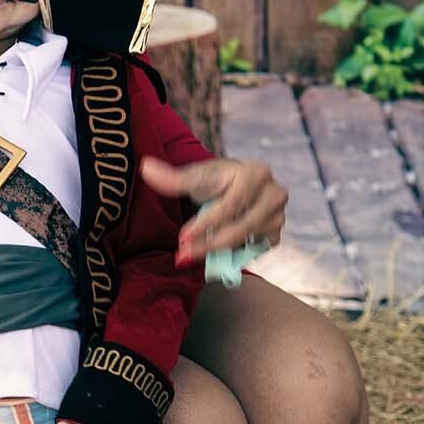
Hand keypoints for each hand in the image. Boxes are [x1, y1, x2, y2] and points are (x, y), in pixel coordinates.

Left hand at [139, 155, 286, 261]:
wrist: (235, 186)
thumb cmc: (214, 181)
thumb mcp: (195, 177)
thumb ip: (172, 178)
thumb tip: (145, 168)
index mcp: (256, 173)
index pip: (229, 206)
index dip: (204, 224)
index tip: (182, 238)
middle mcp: (275, 193)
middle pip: (240, 227)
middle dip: (209, 243)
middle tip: (183, 254)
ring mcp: (279, 215)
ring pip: (246, 241)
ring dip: (217, 251)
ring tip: (192, 253)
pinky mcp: (276, 234)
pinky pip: (254, 251)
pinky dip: (234, 255)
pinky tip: (216, 254)